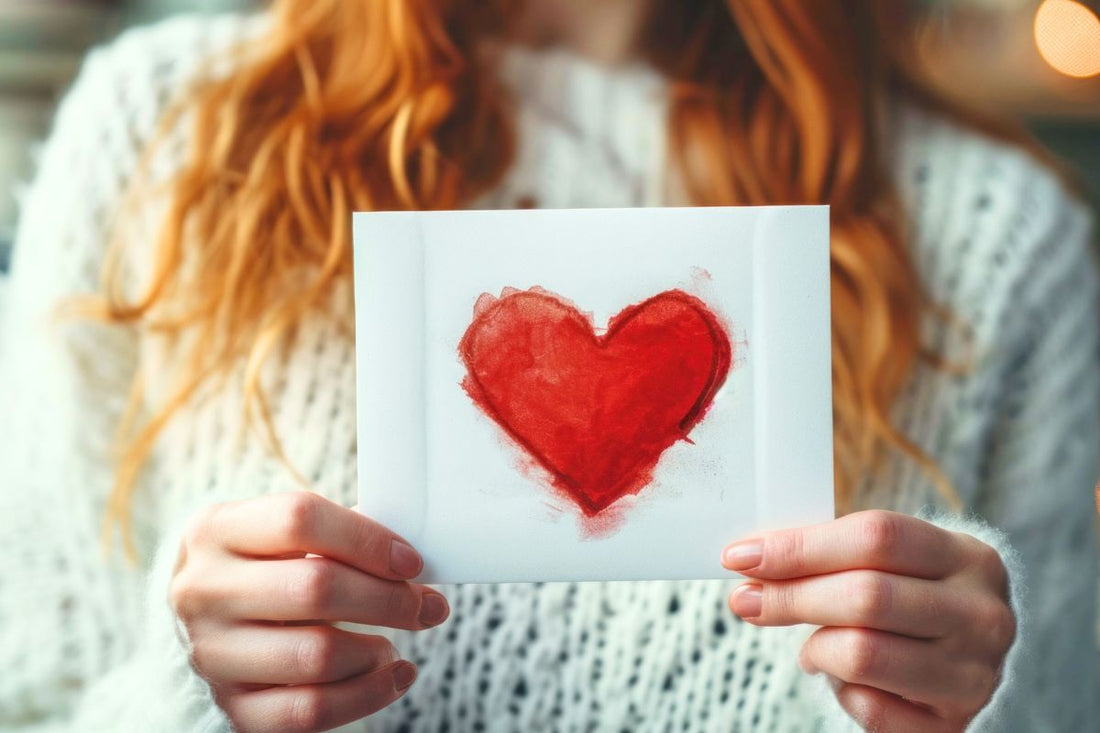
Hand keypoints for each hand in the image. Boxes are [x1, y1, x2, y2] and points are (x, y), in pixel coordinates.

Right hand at [170, 491, 448, 732]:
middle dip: (389, 599)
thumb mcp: (280, 537)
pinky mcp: (232, 707)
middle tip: (427, 606)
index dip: (368, 540)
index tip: (411, 561)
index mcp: (216, 530)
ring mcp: (212, 653)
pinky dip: (366, 695)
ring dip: (375, 652)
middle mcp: (204, 590)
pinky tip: (391, 677)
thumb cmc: (263, 570)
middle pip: (315, 588)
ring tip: (394, 646)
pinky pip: (310, 711)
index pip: (300, 519)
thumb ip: (339, 536)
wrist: (204, 626)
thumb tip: (410, 561)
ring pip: (317, 655)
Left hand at [722, 510, 1014, 731]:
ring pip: (862, 654)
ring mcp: (974, 675)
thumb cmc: (913, 597)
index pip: (876, 537)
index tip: (743, 555)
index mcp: (969, 558)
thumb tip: (752, 558)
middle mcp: (981, 615)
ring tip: (807, 644)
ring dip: (815, 647)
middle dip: (791, 596)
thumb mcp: (894, 563)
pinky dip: (839, 690)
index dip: (801, 546)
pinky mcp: (953, 724)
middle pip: (867, 595)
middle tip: (745, 599)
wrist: (969, 661)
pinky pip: (870, 708)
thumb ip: (835, 554)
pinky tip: (840, 677)